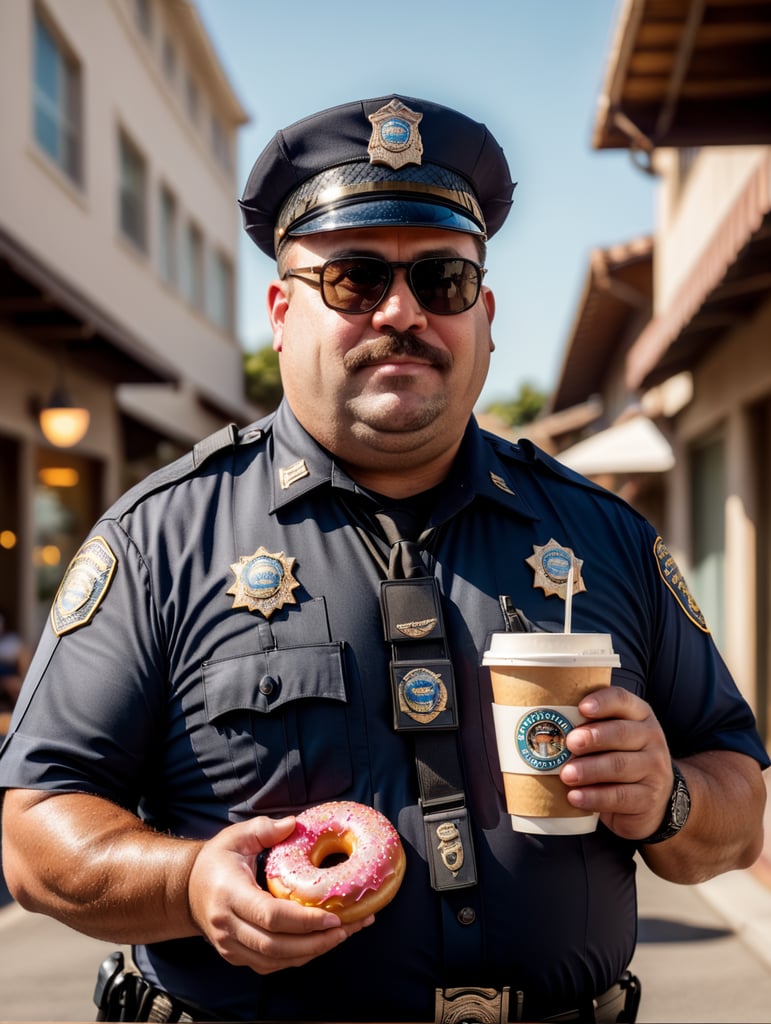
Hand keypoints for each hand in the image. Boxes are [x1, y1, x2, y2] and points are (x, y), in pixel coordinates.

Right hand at [187, 815, 372, 973]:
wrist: (186, 890)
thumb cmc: (216, 860)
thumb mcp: (236, 836)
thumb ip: (264, 828)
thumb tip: (294, 824)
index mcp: (229, 894)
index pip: (269, 916)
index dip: (304, 920)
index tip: (333, 916)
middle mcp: (227, 926)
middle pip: (276, 946)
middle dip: (316, 942)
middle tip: (347, 929)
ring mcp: (230, 946)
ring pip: (275, 961)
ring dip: (312, 952)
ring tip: (343, 936)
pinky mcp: (236, 956)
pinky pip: (271, 965)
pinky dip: (297, 958)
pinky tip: (321, 944)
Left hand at [560, 685, 672, 839]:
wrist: (651, 801)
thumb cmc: (619, 758)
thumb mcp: (612, 737)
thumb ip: (588, 725)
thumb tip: (540, 720)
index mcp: (639, 715)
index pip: (622, 700)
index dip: (602, 702)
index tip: (581, 707)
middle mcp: (651, 738)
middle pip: (621, 733)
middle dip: (593, 737)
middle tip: (569, 742)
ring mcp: (654, 769)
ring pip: (619, 766)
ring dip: (589, 769)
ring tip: (566, 774)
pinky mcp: (648, 798)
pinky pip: (620, 796)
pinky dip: (594, 797)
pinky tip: (575, 797)